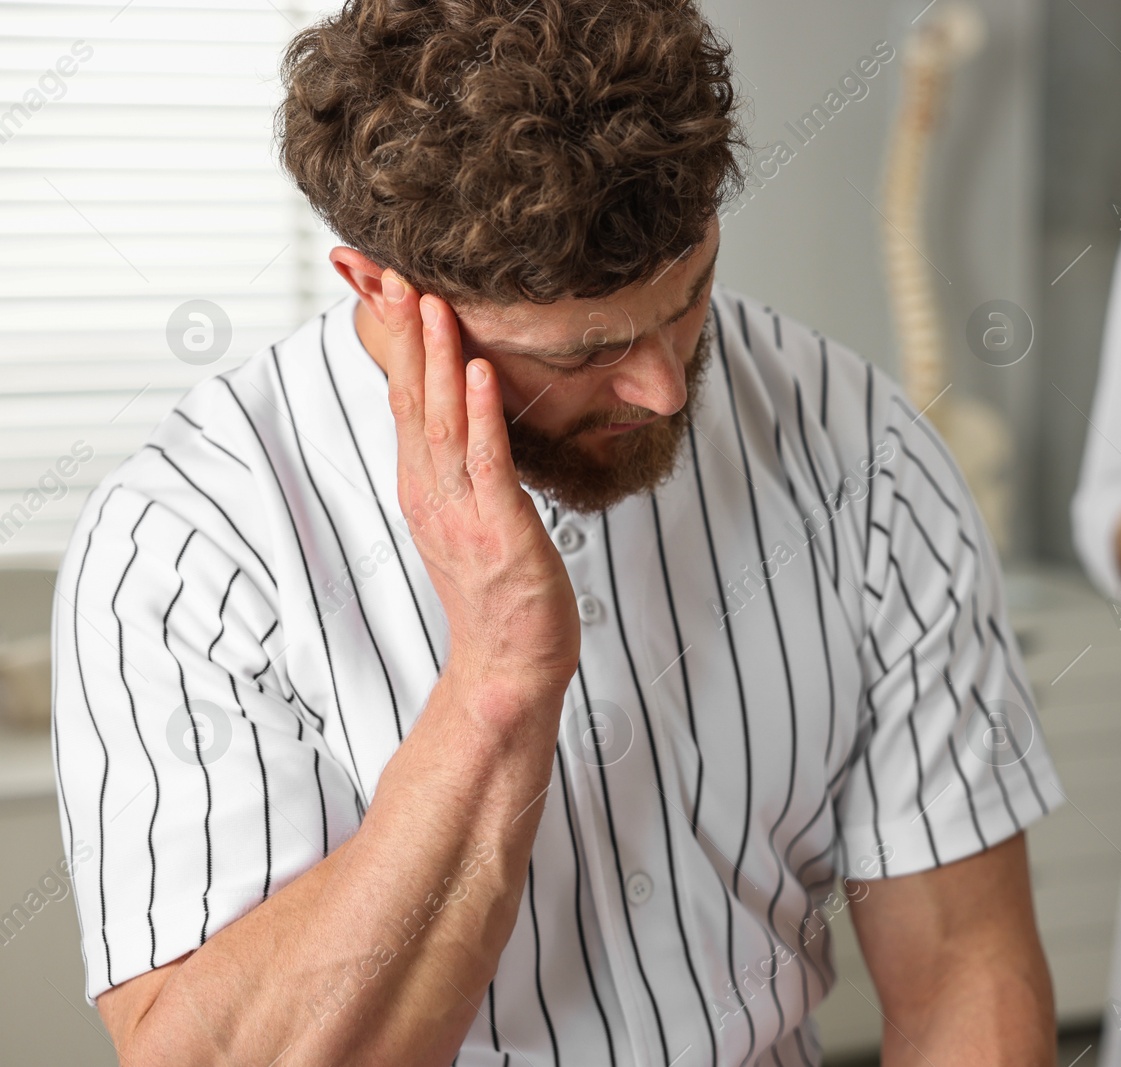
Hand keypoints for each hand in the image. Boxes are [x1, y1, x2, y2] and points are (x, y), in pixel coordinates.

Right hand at [382, 270, 580, 706]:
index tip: (390, 282)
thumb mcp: (463, 513)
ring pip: (442, 424)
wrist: (508, 664)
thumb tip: (451, 413)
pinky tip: (477, 373)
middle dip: (407, 335)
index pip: (403, 399)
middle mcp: (431, 493)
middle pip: (412, 401)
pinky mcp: (499, 531)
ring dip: (438, 361)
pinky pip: (487, 465)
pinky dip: (480, 417)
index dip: (397, 342)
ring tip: (436, 304)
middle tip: (397, 270)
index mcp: (422, 486)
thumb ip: (454, 462)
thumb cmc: (497, 588)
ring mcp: (460, 513)